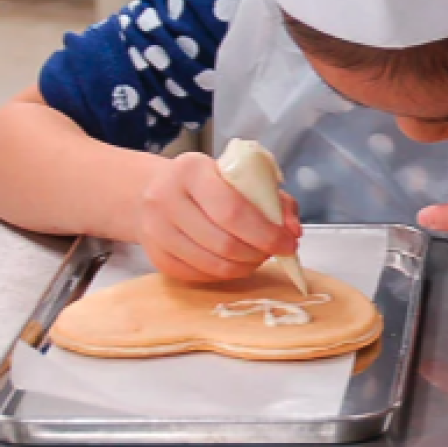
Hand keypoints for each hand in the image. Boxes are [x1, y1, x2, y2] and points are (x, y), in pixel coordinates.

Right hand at [134, 152, 301, 283]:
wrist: (154, 190)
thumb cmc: (208, 181)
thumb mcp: (242, 176)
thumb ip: (274, 199)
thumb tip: (293, 231)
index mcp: (192, 170)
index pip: (232, 210)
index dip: (266, 233)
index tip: (288, 243)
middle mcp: (166, 198)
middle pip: (223, 242)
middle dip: (258, 253)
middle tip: (274, 251)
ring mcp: (156, 230)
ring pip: (212, 264)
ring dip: (244, 267)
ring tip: (257, 257)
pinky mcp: (156, 256)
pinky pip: (198, 276)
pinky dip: (224, 274)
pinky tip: (235, 263)